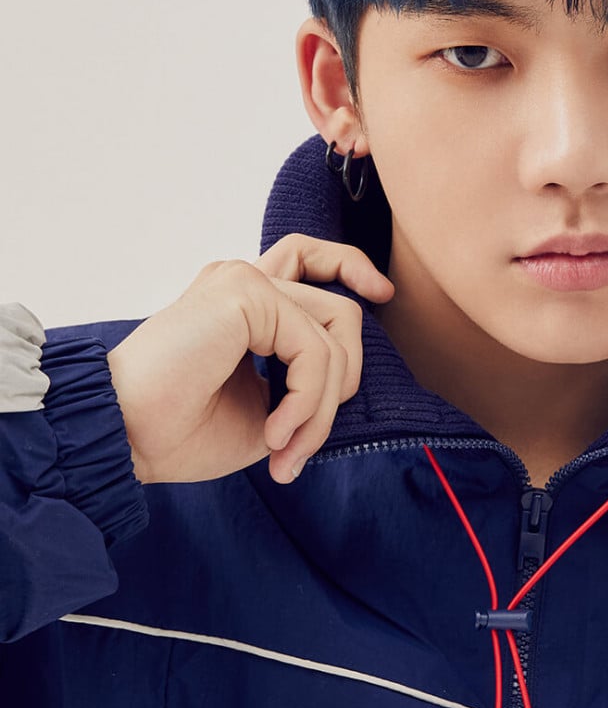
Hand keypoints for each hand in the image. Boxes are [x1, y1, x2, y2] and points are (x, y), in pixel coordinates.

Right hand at [107, 236, 392, 485]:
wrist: (124, 437)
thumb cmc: (178, 431)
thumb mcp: (264, 410)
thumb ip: (305, 386)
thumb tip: (346, 386)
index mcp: (244, 304)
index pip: (310, 260)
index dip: (354, 270)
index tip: (383, 295)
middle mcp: (244, 281)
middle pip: (341, 309)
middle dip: (341, 386)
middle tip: (300, 445)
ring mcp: (243, 280)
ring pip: (336, 333)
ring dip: (321, 406)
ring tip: (284, 447)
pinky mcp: (244, 291)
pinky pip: (315, 350)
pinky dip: (307, 401)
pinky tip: (273, 433)